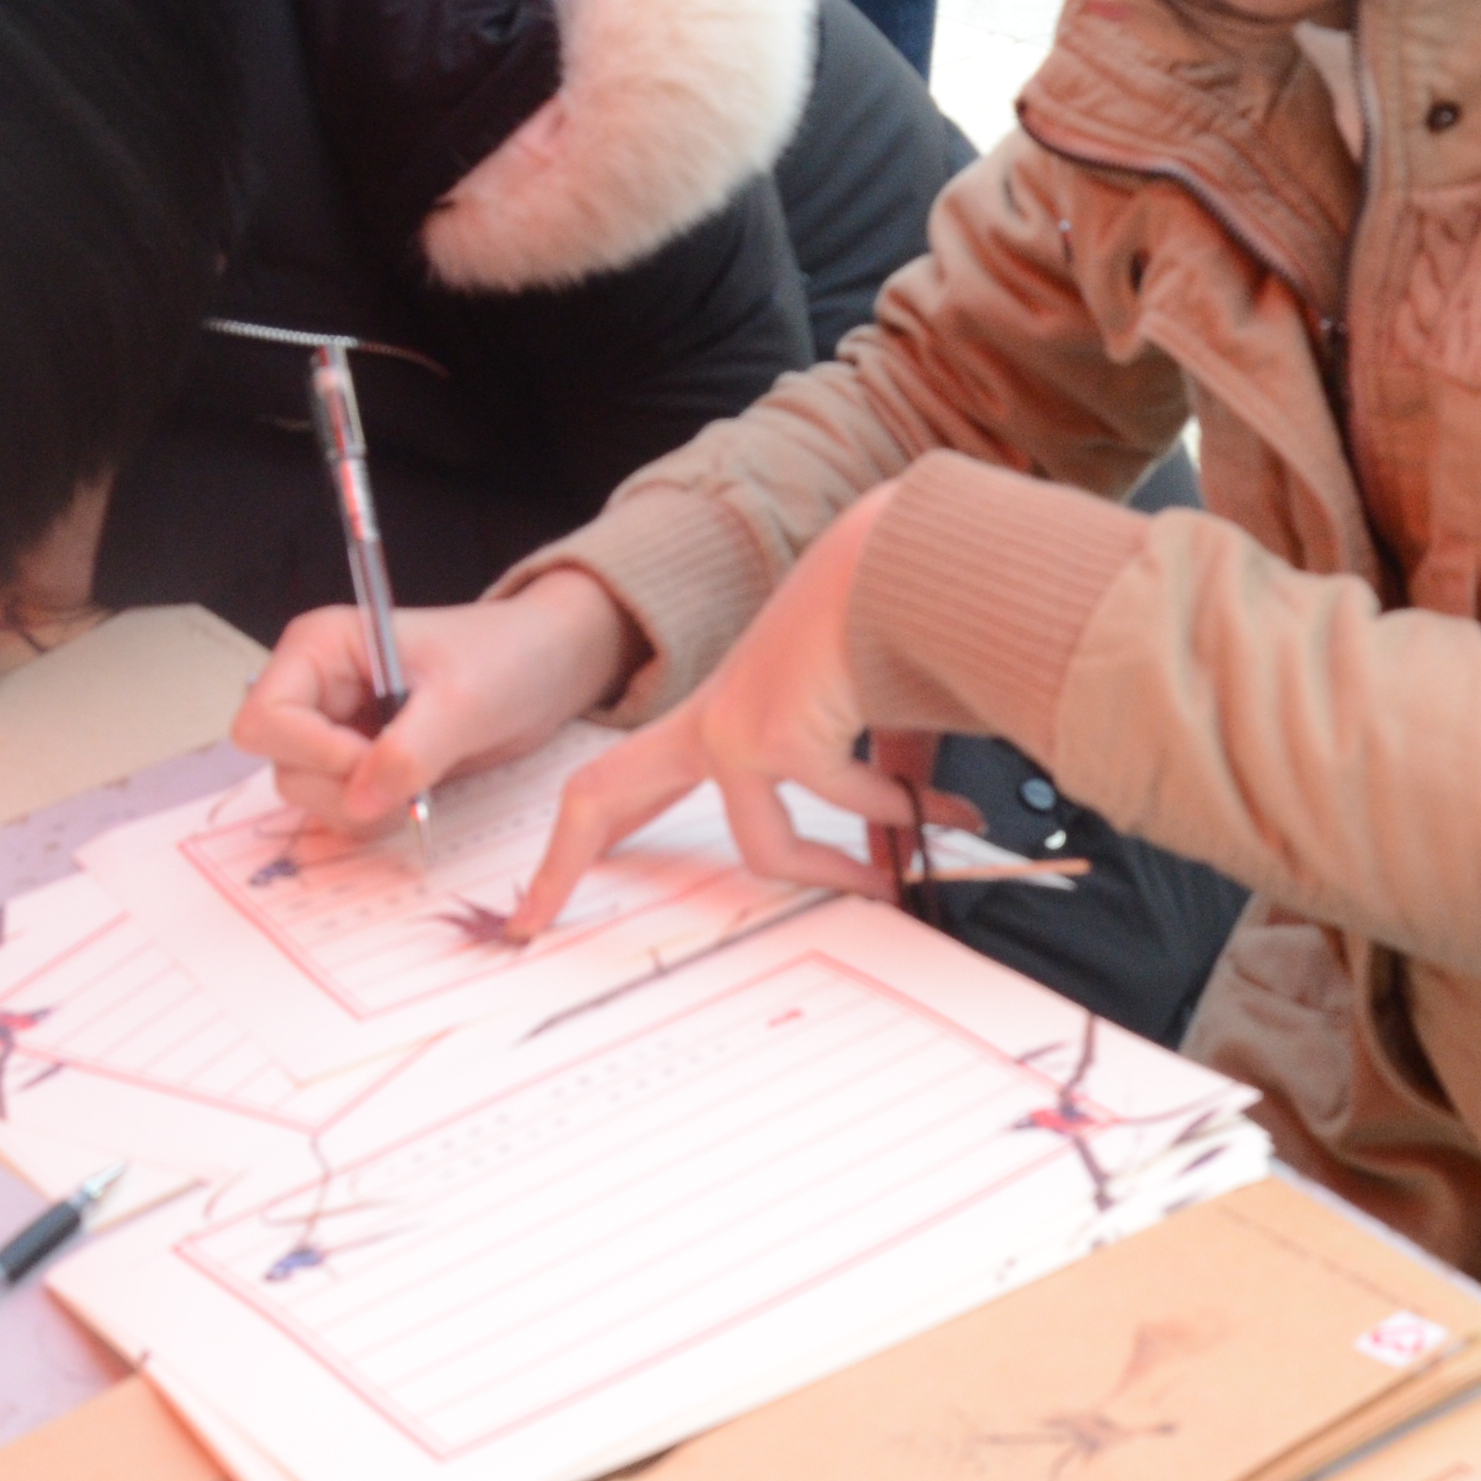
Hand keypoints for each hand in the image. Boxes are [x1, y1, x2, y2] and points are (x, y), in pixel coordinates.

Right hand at [238, 573, 636, 835]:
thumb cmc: (505, 657)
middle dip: (344, 788)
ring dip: (363, 808)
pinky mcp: (357, 764)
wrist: (545, 670)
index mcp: (317, 648)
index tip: (374, 758)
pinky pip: (342, 811)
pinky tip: (419, 792)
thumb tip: (358, 802)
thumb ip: (408, 752)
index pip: (264, 721)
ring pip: (308, 798)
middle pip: (282, 767)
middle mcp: (312, 689)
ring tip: (422, 782)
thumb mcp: (462, 700)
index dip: (314, 753)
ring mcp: (332, 730)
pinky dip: (376, 816)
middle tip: (410, 775)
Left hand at [510, 490, 906, 939]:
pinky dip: (904, 813)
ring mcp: (736, 728)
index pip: (632, 775)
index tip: (554, 880)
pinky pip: (848, 807)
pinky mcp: (776, 738)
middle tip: (529, 919)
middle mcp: (711, 719)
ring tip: (890, 884)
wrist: (905, 562)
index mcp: (721, 713)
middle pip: (599, 790)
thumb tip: (897, 853)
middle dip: (560, 862)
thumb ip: (873, 791)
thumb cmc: (887, 625)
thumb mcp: (867, 727)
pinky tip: (951, 809)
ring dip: (838, 869)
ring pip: (764, 845)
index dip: (590, 832)